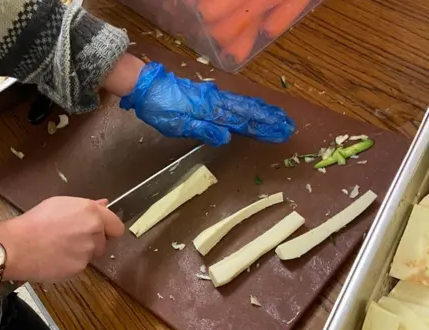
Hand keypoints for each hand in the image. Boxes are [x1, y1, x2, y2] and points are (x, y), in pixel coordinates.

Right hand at [0, 197, 123, 282]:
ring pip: (91, 254)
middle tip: (70, 238)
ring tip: (58, 247)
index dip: (109, 229)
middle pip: (104, 242)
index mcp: (91, 212)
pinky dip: (70, 263)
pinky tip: (54, 257)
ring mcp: (87, 251)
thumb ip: (86, 206)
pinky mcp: (79, 268)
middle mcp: (94, 231)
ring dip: (80, 252)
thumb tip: (104, 204)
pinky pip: (79, 266)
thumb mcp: (59, 204)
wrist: (17, 246)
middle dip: (92, 241)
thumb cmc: (34, 221)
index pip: (116, 226)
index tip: (102, 231)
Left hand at [119, 62, 295, 146]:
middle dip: (268, 120)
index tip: (281, 132)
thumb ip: (203, 130)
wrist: (147, 86)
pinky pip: (233, 102)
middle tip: (288, 126)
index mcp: (211, 111)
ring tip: (277, 118)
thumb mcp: (178, 124)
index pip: (243, 120)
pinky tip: (251, 110)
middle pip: (247, 111)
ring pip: (242, 105)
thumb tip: (227, 138)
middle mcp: (216, 102)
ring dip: (261, 113)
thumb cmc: (161, 108)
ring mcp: (212, 97)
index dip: (262, 128)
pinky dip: (247, 107)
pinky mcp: (206, 96)